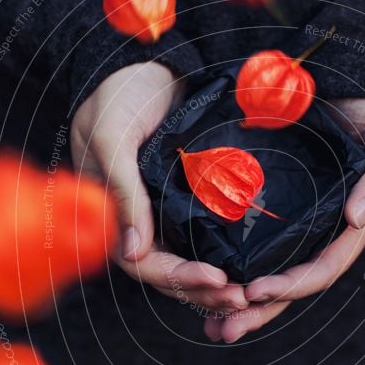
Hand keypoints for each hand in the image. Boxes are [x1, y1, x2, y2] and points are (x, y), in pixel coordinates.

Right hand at [71, 63, 248, 311]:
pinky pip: (205, 237)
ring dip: (217, 282)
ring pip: (190, 261)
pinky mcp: (187, 201)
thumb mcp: (112, 137)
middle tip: (244, 298)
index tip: (216, 279)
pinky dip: (224, 255)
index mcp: (112, 215)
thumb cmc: (117, 97)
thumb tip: (133, 252)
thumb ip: (122, 190)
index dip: (179, 277)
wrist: (144, 65)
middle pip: (171, 272)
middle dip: (205, 290)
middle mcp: (139, 222)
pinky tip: (251, 264)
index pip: (144, 264)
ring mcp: (164, 214)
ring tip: (252, 293)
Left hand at [204, 99, 364, 342]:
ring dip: (240, 303)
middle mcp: (320, 231)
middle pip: (290, 283)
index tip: (254, 291)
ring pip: (268, 272)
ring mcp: (295, 222)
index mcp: (348, 225)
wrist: (343, 79)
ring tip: (210, 327)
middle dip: (259, 312)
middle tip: (223, 331)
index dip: (292, 285)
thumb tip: (357, 217)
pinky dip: (229, 266)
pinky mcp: (271, 207)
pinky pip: (249, 244)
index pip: (323, 267)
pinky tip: (204, 282)